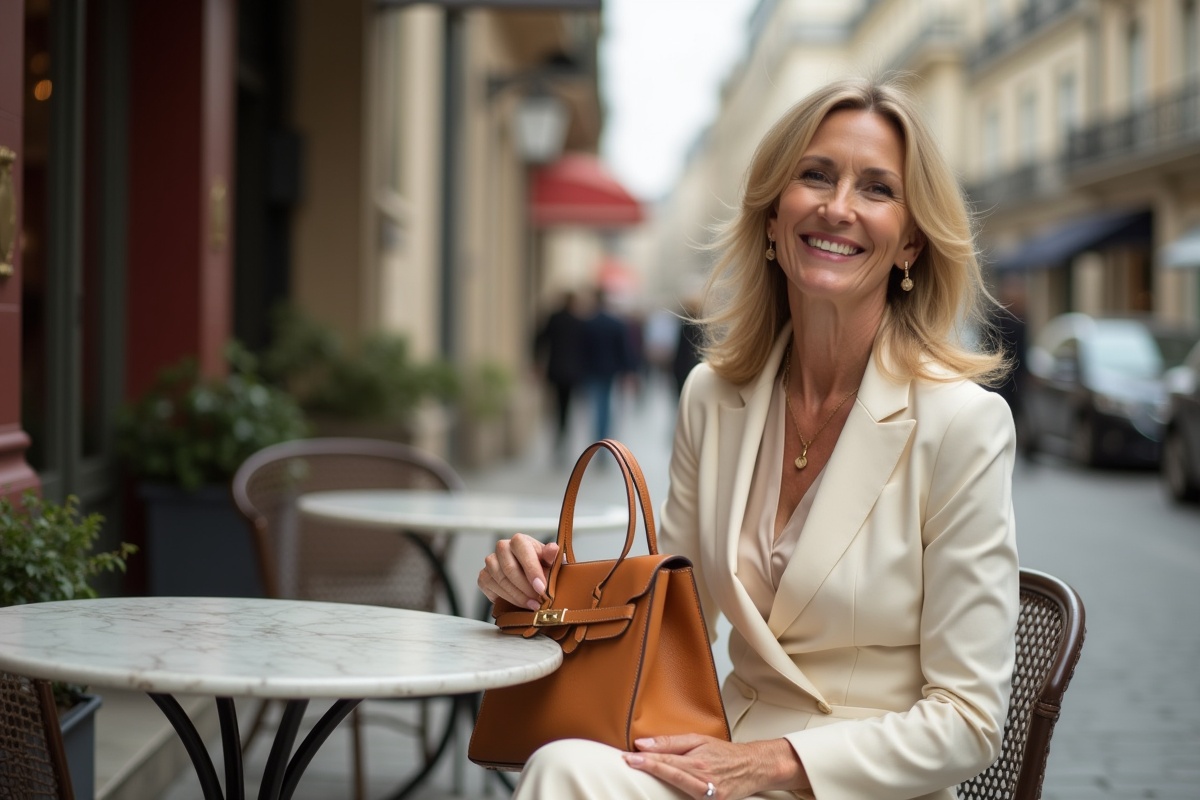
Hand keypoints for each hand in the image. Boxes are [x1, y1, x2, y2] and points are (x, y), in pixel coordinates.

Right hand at [477, 533, 559, 610]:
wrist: (529, 577)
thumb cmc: (541, 567)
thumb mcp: (550, 562)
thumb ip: (552, 556)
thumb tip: (552, 549)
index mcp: (519, 540)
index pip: (523, 552)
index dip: (533, 571)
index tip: (541, 588)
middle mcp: (502, 547)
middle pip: (510, 569)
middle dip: (525, 588)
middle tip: (538, 600)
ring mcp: (491, 562)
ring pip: (501, 580)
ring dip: (518, 596)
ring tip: (532, 604)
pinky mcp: (483, 576)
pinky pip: (491, 588)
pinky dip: (507, 598)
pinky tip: (519, 602)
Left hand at [621, 734, 808, 799]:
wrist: (753, 766)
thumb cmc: (725, 752)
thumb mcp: (699, 740)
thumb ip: (672, 742)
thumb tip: (644, 743)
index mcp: (699, 762)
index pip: (667, 760)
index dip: (647, 759)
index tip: (629, 757)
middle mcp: (704, 780)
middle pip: (670, 774)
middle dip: (648, 768)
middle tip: (628, 762)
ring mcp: (709, 796)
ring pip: (678, 789)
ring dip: (659, 782)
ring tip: (641, 773)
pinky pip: (689, 799)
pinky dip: (674, 796)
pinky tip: (663, 793)